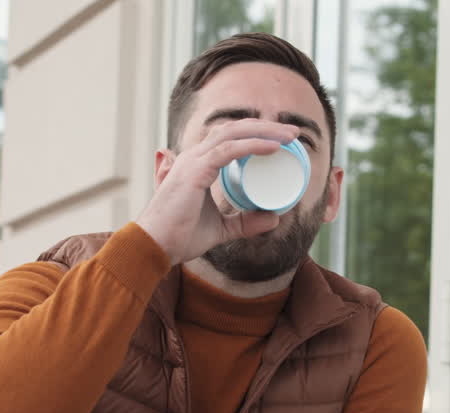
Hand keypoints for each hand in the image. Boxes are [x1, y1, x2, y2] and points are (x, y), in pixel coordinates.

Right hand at [137, 118, 299, 266]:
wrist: (155, 247)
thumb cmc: (180, 237)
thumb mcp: (221, 230)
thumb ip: (244, 223)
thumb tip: (274, 218)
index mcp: (198, 164)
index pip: (231, 137)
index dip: (257, 133)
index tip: (284, 140)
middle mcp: (195, 156)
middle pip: (235, 129)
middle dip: (267, 127)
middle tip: (294, 135)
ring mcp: (193, 161)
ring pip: (234, 134)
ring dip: (265, 132)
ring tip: (290, 137)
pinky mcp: (195, 171)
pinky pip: (228, 151)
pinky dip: (252, 146)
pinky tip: (273, 147)